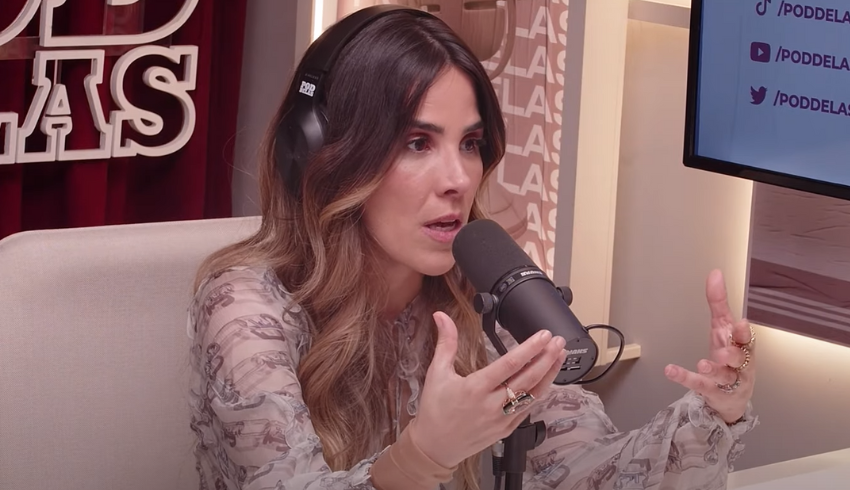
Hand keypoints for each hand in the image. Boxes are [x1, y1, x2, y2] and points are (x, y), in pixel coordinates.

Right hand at [409, 311, 566, 468]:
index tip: (544, 335)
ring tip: (558, 357)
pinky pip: (527, 410)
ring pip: (533, 395)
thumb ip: (445, 342)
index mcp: (476, 388)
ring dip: (549, 375)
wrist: (434, 446)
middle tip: (558, 342)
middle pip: (528, 378)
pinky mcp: (506, 430)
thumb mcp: (437, 373)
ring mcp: (502, 419)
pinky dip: (539, 394)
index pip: (510, 364)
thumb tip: (441, 317)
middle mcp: (492, 404)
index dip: (530, 348)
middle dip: (546, 358)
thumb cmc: (434, 410)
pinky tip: (546, 381)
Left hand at [664, 269, 755, 423]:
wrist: (732, 396)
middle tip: (724, 352)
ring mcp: (726, 380)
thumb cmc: (730, 357)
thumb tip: (715, 273)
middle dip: (734, 354)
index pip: (747, 339)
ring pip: (723, 375)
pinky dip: (684, 377)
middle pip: (740, 359)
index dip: (744, 333)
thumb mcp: (722, 327)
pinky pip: (699, 385)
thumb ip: (719, 302)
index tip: (741, 323)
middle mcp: (738, 364)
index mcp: (742, 346)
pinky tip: (670, 370)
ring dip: (713, 369)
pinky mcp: (712, 391)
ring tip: (702, 364)